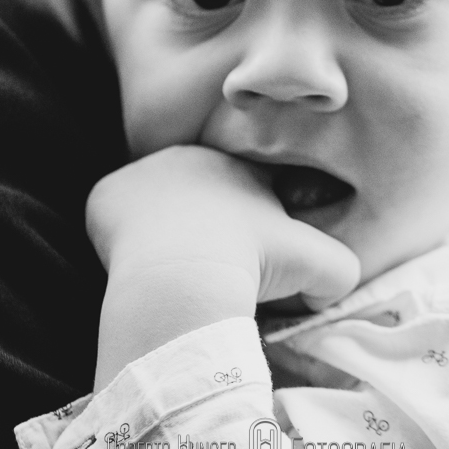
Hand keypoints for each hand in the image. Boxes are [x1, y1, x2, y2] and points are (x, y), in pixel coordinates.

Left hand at [87, 146, 359, 388]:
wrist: (186, 273)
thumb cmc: (256, 264)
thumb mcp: (320, 267)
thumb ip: (340, 270)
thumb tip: (327, 291)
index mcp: (241, 168)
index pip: (247, 191)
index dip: (250, 228)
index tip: (246, 261)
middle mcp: (192, 157)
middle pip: (198, 196)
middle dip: (205, 230)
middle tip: (207, 271)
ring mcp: (146, 172)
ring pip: (156, 206)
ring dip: (162, 233)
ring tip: (170, 273)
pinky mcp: (108, 193)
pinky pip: (114, 217)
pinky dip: (121, 240)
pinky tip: (134, 268)